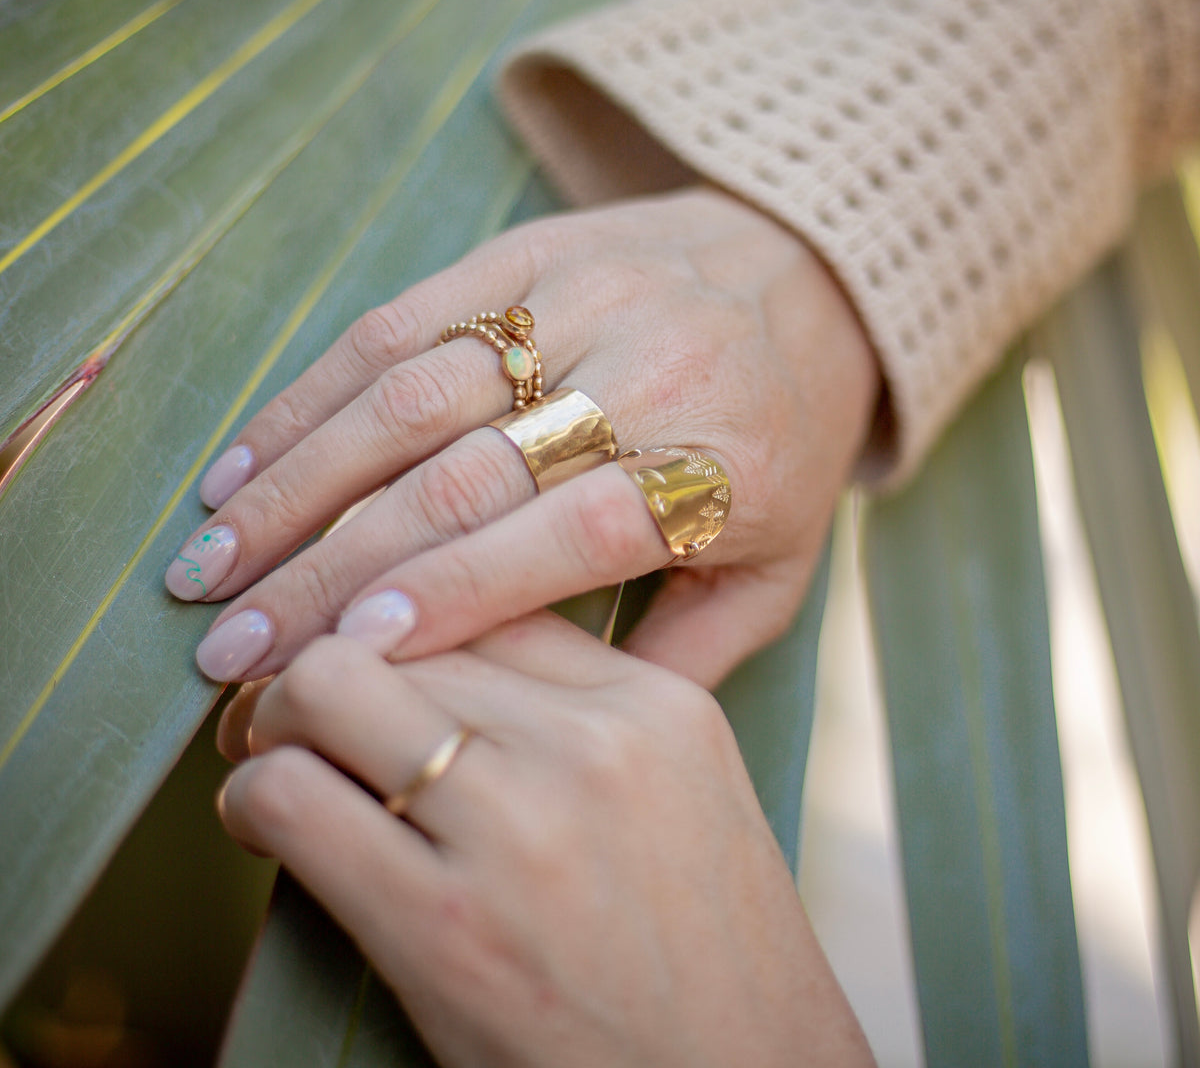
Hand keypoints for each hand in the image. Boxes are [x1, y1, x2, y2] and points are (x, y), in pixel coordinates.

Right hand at [168, 186, 878, 688]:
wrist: (810, 272)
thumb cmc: (786, 440)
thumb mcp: (779, 562)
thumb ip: (685, 653)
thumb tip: (561, 735)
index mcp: (711, 464)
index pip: (567, 533)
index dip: (455, 591)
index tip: (348, 658)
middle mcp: (639, 372)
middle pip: (465, 473)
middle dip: (332, 563)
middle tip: (233, 645)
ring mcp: (575, 300)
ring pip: (409, 394)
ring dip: (294, 484)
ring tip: (207, 561)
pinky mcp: (523, 255)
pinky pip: (398, 322)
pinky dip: (310, 396)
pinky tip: (243, 460)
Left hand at [216, 612, 874, 1067]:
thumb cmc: (708, 955)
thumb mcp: (683, 794)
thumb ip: (584, 716)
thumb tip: (449, 662)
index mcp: (655, 705)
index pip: (489, 598)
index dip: (408, 622)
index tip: (372, 658)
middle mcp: (591, 745)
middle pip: (402, 629)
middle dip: (328, 660)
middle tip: (297, 710)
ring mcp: (520, 828)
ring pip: (328, 684)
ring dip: (276, 719)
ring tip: (279, 761)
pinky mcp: (444, 925)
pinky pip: (292, 796)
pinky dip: (254, 797)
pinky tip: (266, 826)